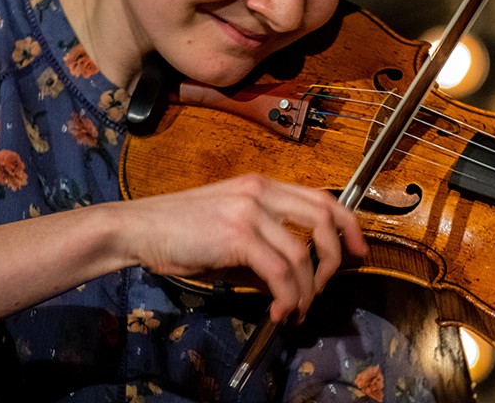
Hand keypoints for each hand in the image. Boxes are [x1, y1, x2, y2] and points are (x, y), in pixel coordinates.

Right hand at [121, 173, 367, 322]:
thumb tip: (289, 274)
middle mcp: (260, 191)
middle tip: (328, 286)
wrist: (136, 228)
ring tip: (296, 309)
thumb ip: (262, 238)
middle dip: (335, 258)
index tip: (358, 249)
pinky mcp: (237, 235)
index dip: (348, 223)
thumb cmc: (176, 229)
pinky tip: (280, 310)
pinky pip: (279, 271)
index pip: (321, 196)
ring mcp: (249, 211)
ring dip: (306, 290)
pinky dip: (287, 296)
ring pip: (302, 254)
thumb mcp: (227, 223)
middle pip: (323, 218)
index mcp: (260, 184)